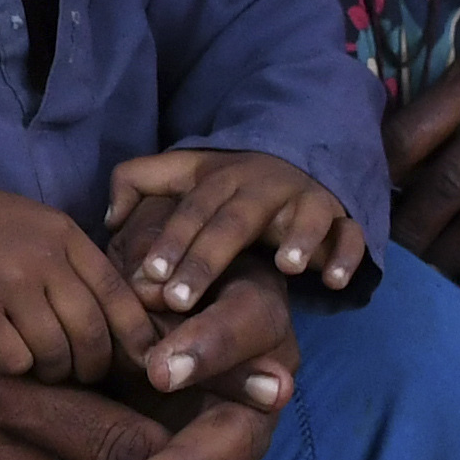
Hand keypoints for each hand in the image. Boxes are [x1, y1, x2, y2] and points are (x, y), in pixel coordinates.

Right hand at [0, 170, 158, 379]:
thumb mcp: (32, 224)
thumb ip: (70, 259)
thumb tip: (113, 313)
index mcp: (64, 234)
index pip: (117, 293)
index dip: (136, 334)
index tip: (143, 361)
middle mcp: (43, 257)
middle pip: (92, 332)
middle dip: (95, 366)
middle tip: (85, 376)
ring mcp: (8, 283)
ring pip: (56, 353)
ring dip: (55, 373)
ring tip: (44, 370)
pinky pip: (14, 360)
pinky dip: (16, 368)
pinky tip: (5, 358)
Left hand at [106, 149, 364, 310]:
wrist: (298, 158)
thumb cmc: (232, 182)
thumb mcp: (186, 171)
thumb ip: (140, 181)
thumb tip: (110, 216)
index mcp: (223, 180)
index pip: (192, 210)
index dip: (171, 241)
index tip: (147, 279)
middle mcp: (264, 188)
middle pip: (235, 221)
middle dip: (208, 258)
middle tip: (180, 300)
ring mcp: (306, 201)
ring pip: (305, 216)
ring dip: (299, 238)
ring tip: (287, 266)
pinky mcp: (340, 219)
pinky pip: (349, 234)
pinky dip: (346, 255)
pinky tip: (333, 281)